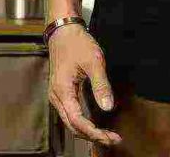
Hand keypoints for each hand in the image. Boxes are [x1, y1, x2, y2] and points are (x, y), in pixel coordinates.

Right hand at [47, 24, 121, 146]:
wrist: (63, 31)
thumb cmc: (77, 43)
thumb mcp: (94, 61)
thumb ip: (101, 85)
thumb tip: (108, 107)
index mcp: (62, 92)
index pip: (78, 121)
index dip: (94, 132)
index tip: (110, 137)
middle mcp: (56, 97)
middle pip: (73, 126)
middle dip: (92, 135)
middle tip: (112, 139)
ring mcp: (57, 95)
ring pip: (71, 122)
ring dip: (88, 130)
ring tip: (106, 135)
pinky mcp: (61, 92)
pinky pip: (71, 113)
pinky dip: (82, 122)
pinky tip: (95, 123)